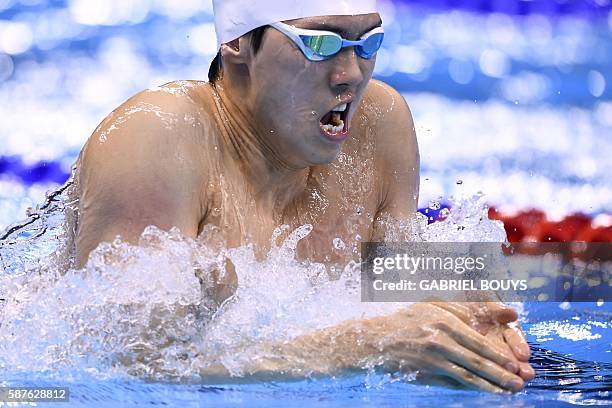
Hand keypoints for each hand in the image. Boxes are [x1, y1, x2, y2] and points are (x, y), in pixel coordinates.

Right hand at [362, 303, 525, 392]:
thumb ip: (462, 307)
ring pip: (468, 373)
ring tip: (510, 390)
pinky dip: (473, 388)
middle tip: (521, 380)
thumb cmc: (406, 321)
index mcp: (443, 320)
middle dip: (501, 371)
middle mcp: (439, 339)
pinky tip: (487, 392)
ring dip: (492, 383)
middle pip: (477, 359)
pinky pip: (454, 382)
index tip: (516, 362)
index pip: (478, 340)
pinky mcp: (425, 372)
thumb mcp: (431, 306)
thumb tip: (503, 312)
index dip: (499, 353)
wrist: (375, 340)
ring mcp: (432, 358)